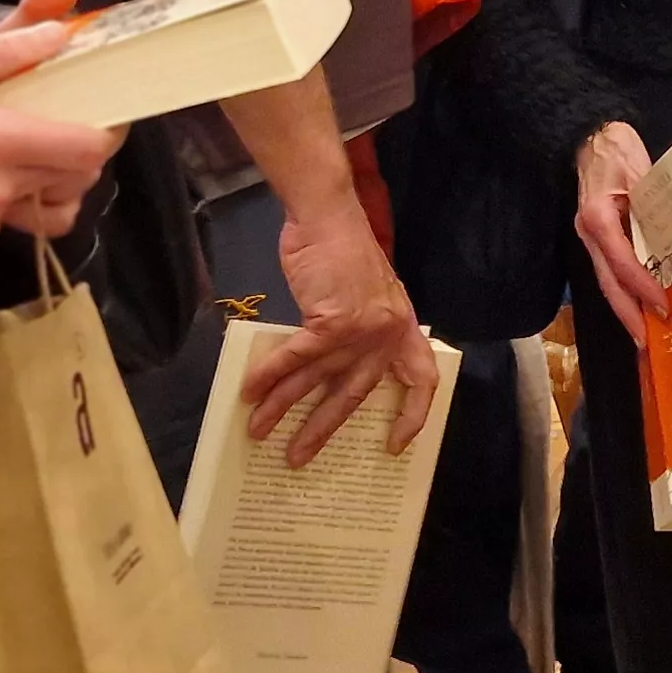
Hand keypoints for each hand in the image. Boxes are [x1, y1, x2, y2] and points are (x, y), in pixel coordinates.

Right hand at [243, 210, 439, 465]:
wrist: (328, 215)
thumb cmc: (343, 250)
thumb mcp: (369, 294)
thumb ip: (361, 331)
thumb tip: (330, 370)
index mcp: (402, 329)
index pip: (422, 381)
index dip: (412, 416)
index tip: (396, 445)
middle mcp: (387, 334)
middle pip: (354, 394)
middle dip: (322, 429)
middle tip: (298, 457)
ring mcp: (361, 330)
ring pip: (317, 381)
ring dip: (282, 408)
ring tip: (257, 431)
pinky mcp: (331, 321)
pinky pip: (296, 359)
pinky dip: (270, 376)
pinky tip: (249, 391)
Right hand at [572, 124, 671, 344]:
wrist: (590, 136)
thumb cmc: (617, 150)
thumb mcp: (642, 171)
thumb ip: (661, 204)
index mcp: (598, 217)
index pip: (622, 261)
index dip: (643, 287)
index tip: (665, 308)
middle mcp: (590, 233)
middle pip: (610, 283)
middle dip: (630, 316)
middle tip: (650, 346)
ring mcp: (591, 238)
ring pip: (609, 282)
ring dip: (628, 311)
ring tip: (649, 338)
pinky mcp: (599, 239)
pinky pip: (613, 271)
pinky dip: (629, 292)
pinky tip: (644, 308)